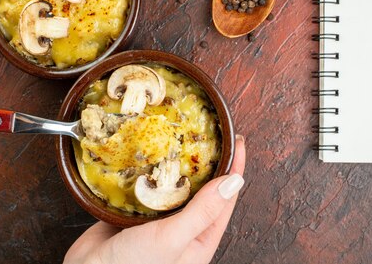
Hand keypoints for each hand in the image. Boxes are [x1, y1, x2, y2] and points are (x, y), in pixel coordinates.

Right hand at [65, 135, 246, 263]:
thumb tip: (234, 181)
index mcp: (200, 239)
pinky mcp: (135, 213)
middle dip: (207, 161)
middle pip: (202, 188)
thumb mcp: (173, 238)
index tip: (237, 140)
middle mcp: (183, 229)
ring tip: (181, 136)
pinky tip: (149, 153)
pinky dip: (149, 170)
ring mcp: (159, 221)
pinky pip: (147, 187)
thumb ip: (203, 211)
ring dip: (177, 163)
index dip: (233, 167)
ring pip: (174, 185)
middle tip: (208, 132)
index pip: (225, 197)